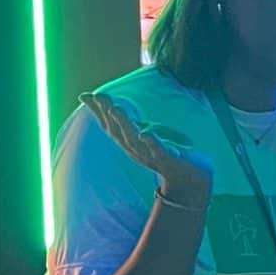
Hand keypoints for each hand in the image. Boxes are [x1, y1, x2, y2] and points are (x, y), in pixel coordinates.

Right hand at [81, 91, 212, 206]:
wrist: (190, 179)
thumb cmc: (165, 153)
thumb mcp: (143, 133)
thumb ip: (128, 122)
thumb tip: (110, 106)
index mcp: (130, 143)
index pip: (109, 126)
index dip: (97, 111)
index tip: (85, 95)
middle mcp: (137, 150)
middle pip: (118, 131)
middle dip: (107, 114)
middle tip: (98, 96)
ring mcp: (152, 156)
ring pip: (134, 140)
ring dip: (124, 124)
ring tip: (115, 108)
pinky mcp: (170, 160)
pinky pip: (159, 151)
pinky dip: (151, 142)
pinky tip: (145, 133)